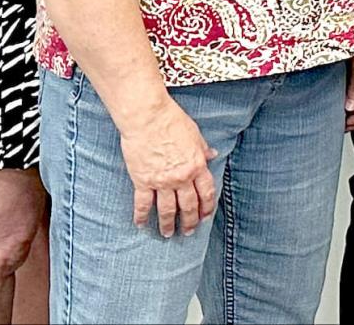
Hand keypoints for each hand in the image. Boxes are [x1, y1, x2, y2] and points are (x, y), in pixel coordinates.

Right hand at [119, 98, 218, 236]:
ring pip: (167, 209)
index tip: (206, 216)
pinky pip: (143, 203)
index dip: (207, 207)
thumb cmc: (172, 121)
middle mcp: (181, 178)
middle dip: (190, 221)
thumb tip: (213, 155)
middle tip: (189, 231)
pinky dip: (141, 216)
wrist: (148, 118)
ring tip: (169, 234)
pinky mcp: (143, 181)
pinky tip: (141, 225)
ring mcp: (161, 181)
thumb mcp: (195, 134)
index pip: (206, 192)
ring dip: (169, 224)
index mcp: (197, 166)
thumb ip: (203, 149)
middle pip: (188, 205)